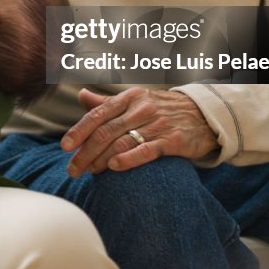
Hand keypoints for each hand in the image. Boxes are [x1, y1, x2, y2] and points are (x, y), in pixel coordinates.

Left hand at [61, 87, 217, 175]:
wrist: (204, 114)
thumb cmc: (162, 109)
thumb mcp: (135, 99)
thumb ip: (107, 102)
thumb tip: (82, 96)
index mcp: (129, 97)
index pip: (98, 114)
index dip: (79, 130)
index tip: (64, 146)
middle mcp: (141, 109)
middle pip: (106, 131)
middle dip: (85, 152)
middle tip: (72, 170)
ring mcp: (157, 124)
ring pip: (121, 142)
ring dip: (101, 160)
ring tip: (89, 172)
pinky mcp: (173, 140)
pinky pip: (147, 150)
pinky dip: (129, 158)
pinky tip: (114, 167)